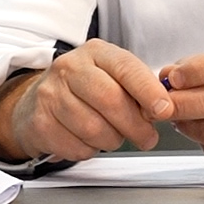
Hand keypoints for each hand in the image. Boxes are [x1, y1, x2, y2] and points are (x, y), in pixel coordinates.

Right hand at [0, 39, 173, 161]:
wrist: (38, 102)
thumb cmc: (85, 90)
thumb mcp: (112, 77)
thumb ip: (137, 88)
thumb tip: (163, 107)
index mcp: (95, 52)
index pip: (126, 68)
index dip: (148, 91)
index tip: (164, 109)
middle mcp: (69, 68)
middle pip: (111, 101)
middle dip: (135, 126)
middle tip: (147, 137)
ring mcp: (51, 95)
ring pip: (95, 129)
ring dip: (112, 140)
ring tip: (112, 135)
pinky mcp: (40, 122)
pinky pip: (78, 147)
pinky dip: (90, 150)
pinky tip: (87, 139)